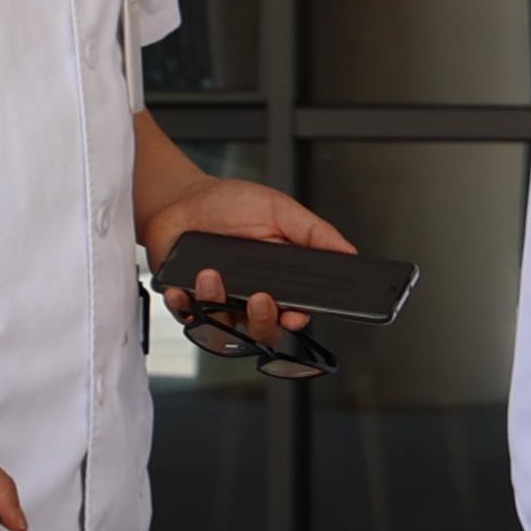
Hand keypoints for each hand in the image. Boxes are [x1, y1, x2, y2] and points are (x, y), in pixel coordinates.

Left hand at [144, 178, 353, 340]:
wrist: (181, 198)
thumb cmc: (229, 203)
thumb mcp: (278, 210)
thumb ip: (313, 232)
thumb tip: (349, 251)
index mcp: (277, 281)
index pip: (294, 312)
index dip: (296, 319)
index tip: (295, 314)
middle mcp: (249, 298)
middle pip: (263, 332)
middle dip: (262, 321)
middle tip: (259, 297)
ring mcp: (218, 304)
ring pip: (225, 330)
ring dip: (218, 305)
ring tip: (211, 274)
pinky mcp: (187, 305)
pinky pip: (188, 320)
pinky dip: (185, 307)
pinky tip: (183, 289)